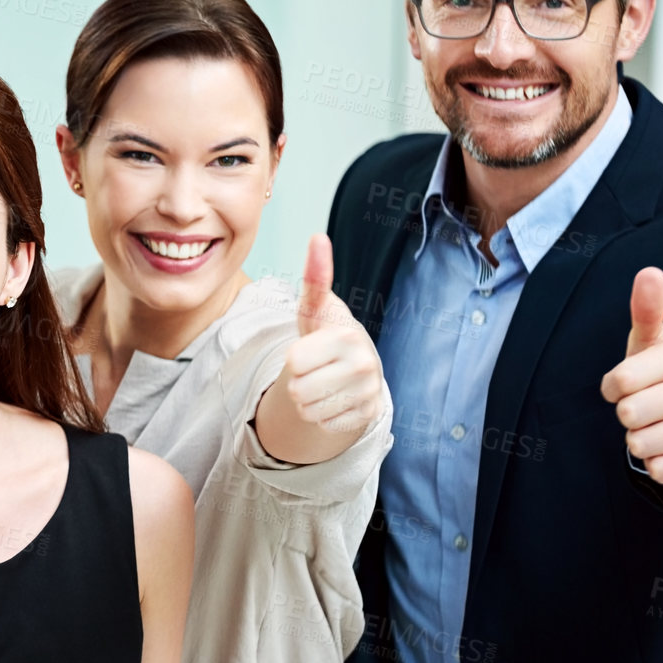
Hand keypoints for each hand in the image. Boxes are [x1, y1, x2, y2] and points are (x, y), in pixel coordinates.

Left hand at [272, 235, 383, 435]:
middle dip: (298, 382)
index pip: (293, 362)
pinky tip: (335, 398)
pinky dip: (323, 416)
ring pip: (309, 411)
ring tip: (323, 382)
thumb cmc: (327, 332)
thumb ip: (314, 276)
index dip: (293, 358)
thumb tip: (317, 237)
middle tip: (315, 369)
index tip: (310, 348)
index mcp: (348, 336)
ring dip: (308, 400)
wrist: (354, 363)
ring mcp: (370, 392)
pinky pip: (324, 425)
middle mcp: (365, 365)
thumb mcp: (315, 306)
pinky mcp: (369, 415)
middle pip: (298, 390)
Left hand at [601, 268, 662, 486]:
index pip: (620, 381)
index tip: (624, 385)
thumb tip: (650, 273)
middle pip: (630, 414)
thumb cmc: (657, 373)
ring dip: (638, 440)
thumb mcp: (648, 341)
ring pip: (642, 444)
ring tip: (654, 427)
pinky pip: (660, 470)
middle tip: (642, 408)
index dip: (612, 388)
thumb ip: (646, 309)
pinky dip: (654, 465)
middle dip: (626, 415)